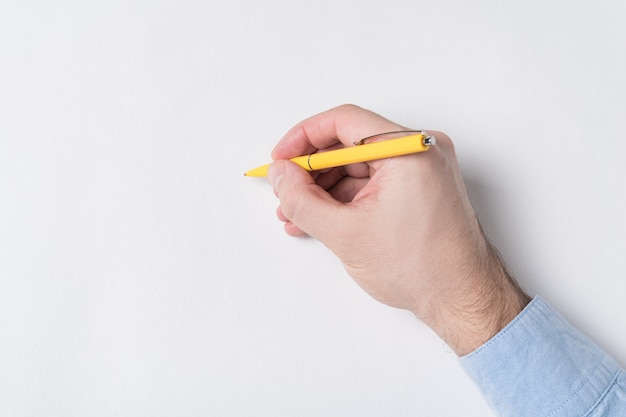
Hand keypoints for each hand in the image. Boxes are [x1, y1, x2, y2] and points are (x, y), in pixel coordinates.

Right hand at [268, 105, 529, 354]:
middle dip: (311, 170)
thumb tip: (279, 175)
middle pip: (350, 144)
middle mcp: (421, 150)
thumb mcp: (345, 234)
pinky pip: (374, 183)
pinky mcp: (421, 189)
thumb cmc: (420, 269)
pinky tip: (320, 220)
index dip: (303, 137)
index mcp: (409, 149)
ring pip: (359, 166)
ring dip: (324, 189)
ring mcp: (423, 170)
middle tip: (285, 192)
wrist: (461, 300)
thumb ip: (302, 200)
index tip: (280, 159)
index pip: (344, 121)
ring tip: (296, 215)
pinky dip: (346, 199)